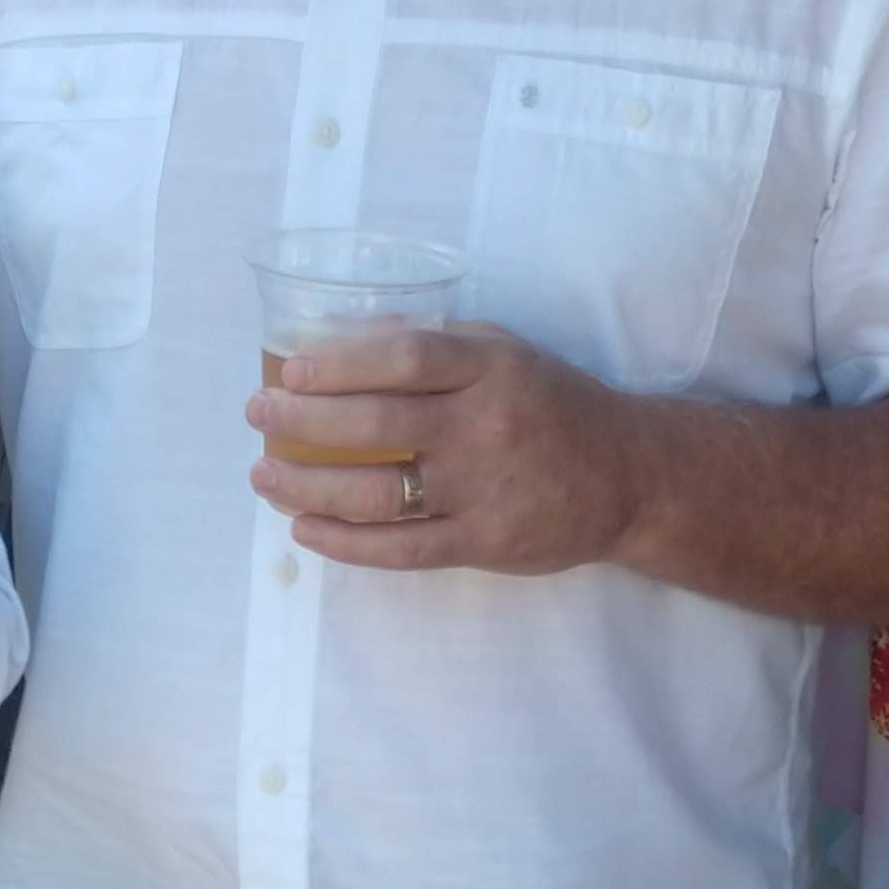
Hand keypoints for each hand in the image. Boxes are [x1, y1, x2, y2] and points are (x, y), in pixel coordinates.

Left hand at [246, 318, 650, 572]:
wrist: (629, 476)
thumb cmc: (553, 405)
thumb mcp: (507, 355)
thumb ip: (440, 347)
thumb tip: (352, 340)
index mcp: (490, 370)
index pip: (405, 360)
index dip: (341, 364)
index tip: (292, 371)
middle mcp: (485, 427)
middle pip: (377, 426)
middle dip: (303, 423)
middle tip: (259, 416)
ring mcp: (482, 490)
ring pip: (379, 493)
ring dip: (308, 487)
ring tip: (264, 478)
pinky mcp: (483, 543)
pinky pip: (402, 548)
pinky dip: (346, 542)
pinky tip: (306, 529)